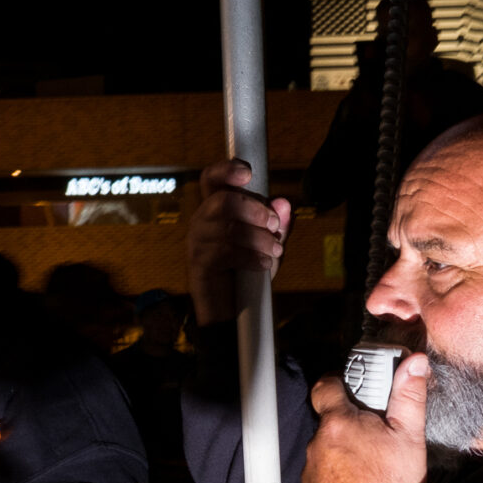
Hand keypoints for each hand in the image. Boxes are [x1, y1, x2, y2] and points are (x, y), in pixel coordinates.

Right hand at [186, 159, 290, 326]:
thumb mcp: (268, 245)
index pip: (212, 179)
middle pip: (223, 201)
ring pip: (230, 228)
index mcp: (216, 208)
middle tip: (275, 224)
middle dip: (255, 210)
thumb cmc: (248, 271)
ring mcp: (197, 242)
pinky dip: (252, 257)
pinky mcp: (199, 265)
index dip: (226, 170)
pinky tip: (264, 264)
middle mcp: (202, 221)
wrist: (232, 311)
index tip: (248, 173)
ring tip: (276, 250)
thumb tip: (284, 202)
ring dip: (259, 238)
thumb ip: (278, 225)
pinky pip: (227, 252)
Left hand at [301, 352, 429, 482]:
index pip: (325, 387)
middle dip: (347, 426)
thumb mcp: (410, 437)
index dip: (337, 384)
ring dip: (340, 454)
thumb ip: (408, 396)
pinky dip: (334, 478)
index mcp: (339, 424)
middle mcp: (317, 445)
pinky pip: (320, 477)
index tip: (352, 390)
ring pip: (324, 451)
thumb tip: (414, 363)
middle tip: (373, 438)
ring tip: (367, 469)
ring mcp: (310, 472)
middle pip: (328, 424)